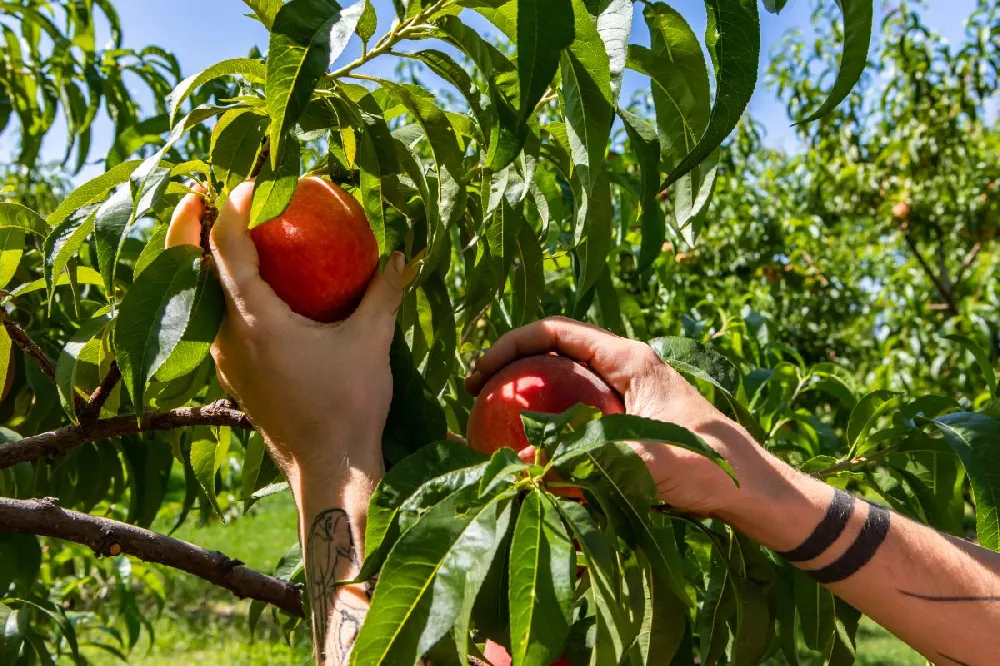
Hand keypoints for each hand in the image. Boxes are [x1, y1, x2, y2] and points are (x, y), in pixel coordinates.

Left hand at [167, 182, 403, 481]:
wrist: (330, 470)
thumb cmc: (349, 405)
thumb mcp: (371, 342)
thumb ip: (384, 293)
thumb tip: (402, 255)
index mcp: (254, 320)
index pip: (225, 247)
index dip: (230, 207)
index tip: (250, 182)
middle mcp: (226, 337)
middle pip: (188, 269)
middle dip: (190, 227)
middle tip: (201, 193)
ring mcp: (225, 360)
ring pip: (196, 297)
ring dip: (203, 261)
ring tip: (221, 233)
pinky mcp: (233, 376)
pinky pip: (213, 321)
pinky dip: (219, 292)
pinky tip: (248, 288)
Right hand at [466, 317, 773, 516]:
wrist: (752, 488)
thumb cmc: (706, 464)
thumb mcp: (641, 457)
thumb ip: (582, 455)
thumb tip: (519, 459)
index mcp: (627, 357)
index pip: (553, 331)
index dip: (508, 345)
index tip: (477, 373)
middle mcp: (625, 365)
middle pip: (553, 350)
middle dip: (511, 365)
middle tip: (474, 395)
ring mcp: (627, 391)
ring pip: (563, 379)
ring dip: (528, 391)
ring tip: (492, 417)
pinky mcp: (630, 417)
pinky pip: (577, 408)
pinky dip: (548, 418)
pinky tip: (533, 447)